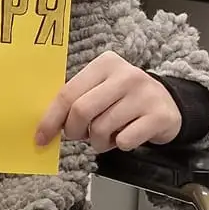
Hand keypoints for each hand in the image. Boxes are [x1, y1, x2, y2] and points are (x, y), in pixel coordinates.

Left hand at [35, 50, 181, 152]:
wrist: (168, 103)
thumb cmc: (124, 99)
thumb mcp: (100, 90)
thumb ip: (76, 101)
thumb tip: (46, 127)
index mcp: (105, 64)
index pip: (68, 93)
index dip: (51, 119)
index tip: (41, 138)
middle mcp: (126, 75)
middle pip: (82, 111)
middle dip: (74, 132)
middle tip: (80, 137)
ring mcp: (144, 94)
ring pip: (101, 129)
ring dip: (98, 142)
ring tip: (108, 136)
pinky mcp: (158, 116)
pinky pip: (124, 141)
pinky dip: (119, 145)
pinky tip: (127, 136)